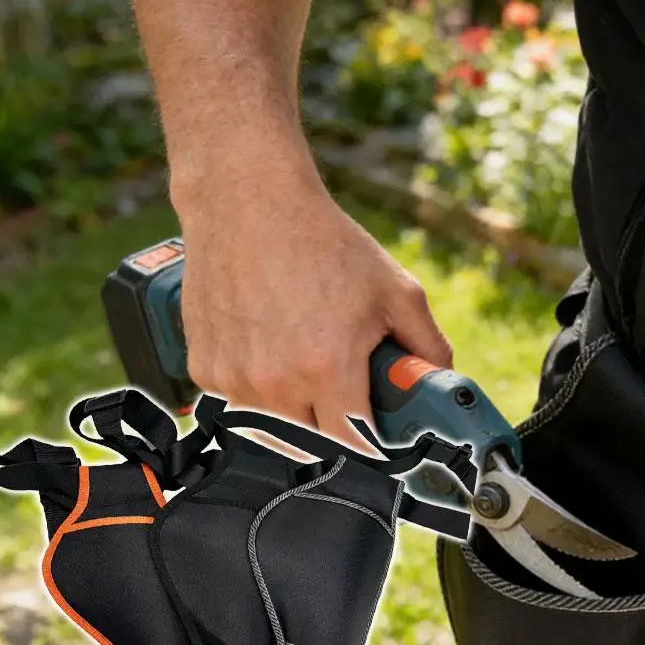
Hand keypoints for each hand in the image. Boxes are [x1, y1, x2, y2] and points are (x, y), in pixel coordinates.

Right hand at [173, 150, 451, 444]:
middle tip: (342, 389)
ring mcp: (234, 378)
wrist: (247, 200)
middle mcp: (275, 382)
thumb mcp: (395, 290)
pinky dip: (255, 387)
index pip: (355, 444)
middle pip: (313, 442)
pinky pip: (237, 401)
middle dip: (333, 424)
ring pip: (272, 426)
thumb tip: (441, 383)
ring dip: (293, 408)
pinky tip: (266, 346)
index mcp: (327, 367)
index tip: (377, 433)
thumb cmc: (324, 243)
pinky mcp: (203, 368)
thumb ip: (427, 345)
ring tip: (302, 358)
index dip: (372, 443)